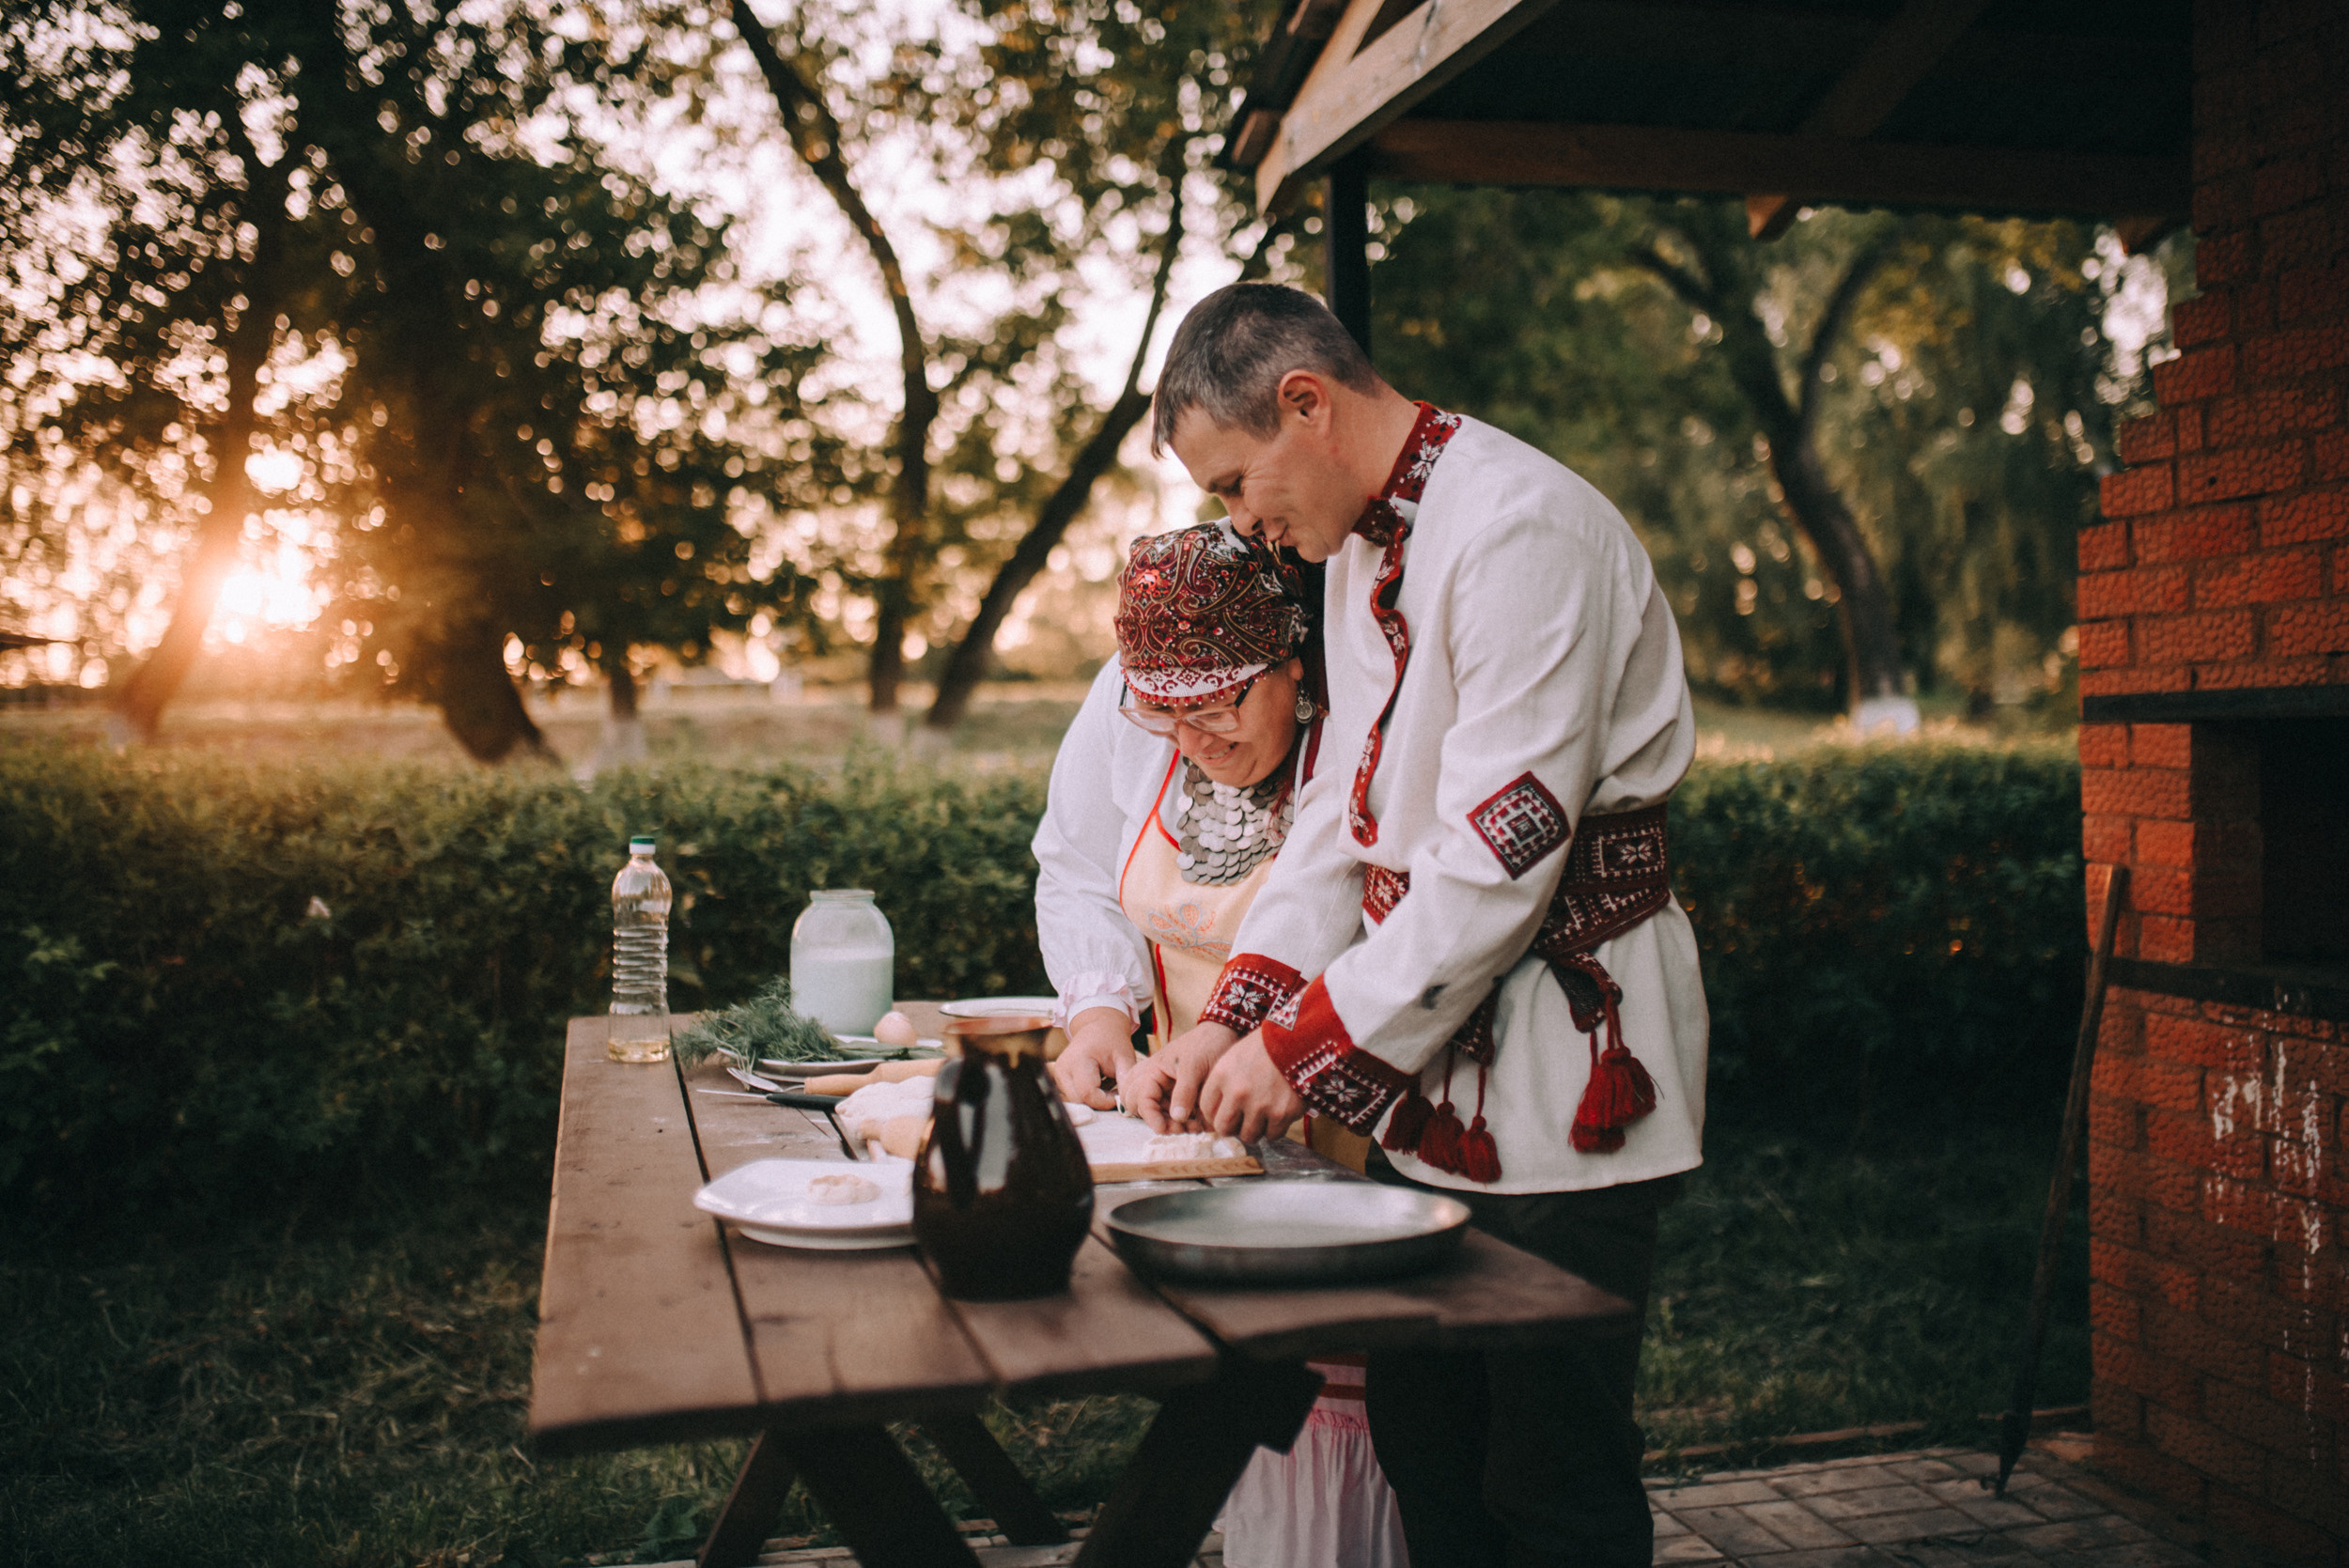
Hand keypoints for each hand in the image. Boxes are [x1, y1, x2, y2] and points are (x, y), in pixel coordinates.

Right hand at [1050, 1007, 1137, 1110]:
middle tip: (1115, 1092)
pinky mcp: (1060, 1081)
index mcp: (1077, 1060)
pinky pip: (1075, 1097)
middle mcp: (1063, 1070)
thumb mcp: (1124, 1055)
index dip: (1106, 1101)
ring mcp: (1059, 1076)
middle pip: (1080, 1101)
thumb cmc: (1111, 1040)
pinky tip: (1100, 1084)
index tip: (1119, 1095)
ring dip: (1095, 1100)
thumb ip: (1125, 1077)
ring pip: (1077, 1102)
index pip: (1088, 1093)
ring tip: (1108, 1085)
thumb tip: (1125, 1101)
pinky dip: (1089, 1097)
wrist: (1097, 1027)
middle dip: (1100, 1102)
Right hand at [1125, 1021, 1239, 1131]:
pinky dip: (1181, 1118)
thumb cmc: (1207, 1043)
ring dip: (1169, 1121)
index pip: (1141, 1098)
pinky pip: (1171, 1108)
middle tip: (1179, 1127)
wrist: (1225, 1032)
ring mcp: (1166, 1083)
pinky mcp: (1179, 1089)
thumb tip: (1176, 1119)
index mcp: (1154, 1069)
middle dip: (1156, 1120)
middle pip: (1138, 1105)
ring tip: (1193, 1125)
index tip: (1166, 1129)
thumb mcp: (1195, 1066)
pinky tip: (1197, 1121)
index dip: (1151, 1117)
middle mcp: (1155, 1077)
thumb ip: (1184, 1092)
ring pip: (1154, 1109)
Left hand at [1198, 1034, 1305, 1144]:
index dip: (1215, 1114)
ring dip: (1254, 1128)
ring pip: (1248, 1135)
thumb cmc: (1266, 1046)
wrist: (1300, 1039)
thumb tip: (1219, 1110)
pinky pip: (1272, 1135)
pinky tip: (1278, 1113)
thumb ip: (1223, 1082)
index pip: (1207, 1109)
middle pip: (1224, 1128)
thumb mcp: (1235, 1056)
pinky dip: (1275, 1128)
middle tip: (1241, 1120)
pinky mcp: (1282, 1114)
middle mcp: (1238, 1093)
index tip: (1224, 1112)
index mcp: (1222, 1075)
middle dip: (1232, 1126)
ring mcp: (1260, 1105)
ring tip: (1262, 1115)